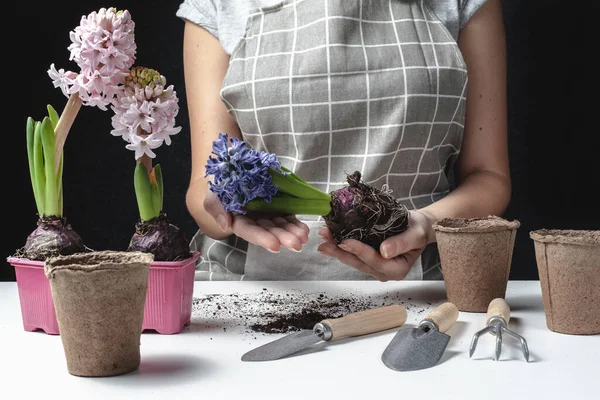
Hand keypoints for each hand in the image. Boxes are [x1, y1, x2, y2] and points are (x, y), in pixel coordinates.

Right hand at [203, 191, 309, 252]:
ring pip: (281, 226)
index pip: (249, 231)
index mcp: (238, 221)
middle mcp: (254, 221)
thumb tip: (225, 223)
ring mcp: (268, 215)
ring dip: (292, 233)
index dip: (261, 238)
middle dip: (282, 238)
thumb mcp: (213, 194)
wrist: (233, 172)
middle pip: (269, 231)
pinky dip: (296, 224)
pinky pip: (288, 217)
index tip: (274, 245)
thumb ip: (215, 207)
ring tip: (303, 237)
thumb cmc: (221, 185)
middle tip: (296, 244)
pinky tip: (304, 229)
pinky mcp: (278, 208)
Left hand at [317, 209, 435, 280]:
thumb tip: (384, 251)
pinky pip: (353, 255)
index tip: (345, 241)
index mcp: (397, 269)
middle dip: (340, 252)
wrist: (418, 226)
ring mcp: (375, 267)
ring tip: (323, 238)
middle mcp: (384, 272)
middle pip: (359, 263)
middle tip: (324, 242)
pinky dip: (341, 246)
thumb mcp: (416, 234)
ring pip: (353, 260)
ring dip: (337, 249)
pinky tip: (330, 239)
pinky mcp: (369, 259)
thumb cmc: (419, 229)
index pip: (375, 261)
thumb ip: (402, 243)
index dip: (359, 251)